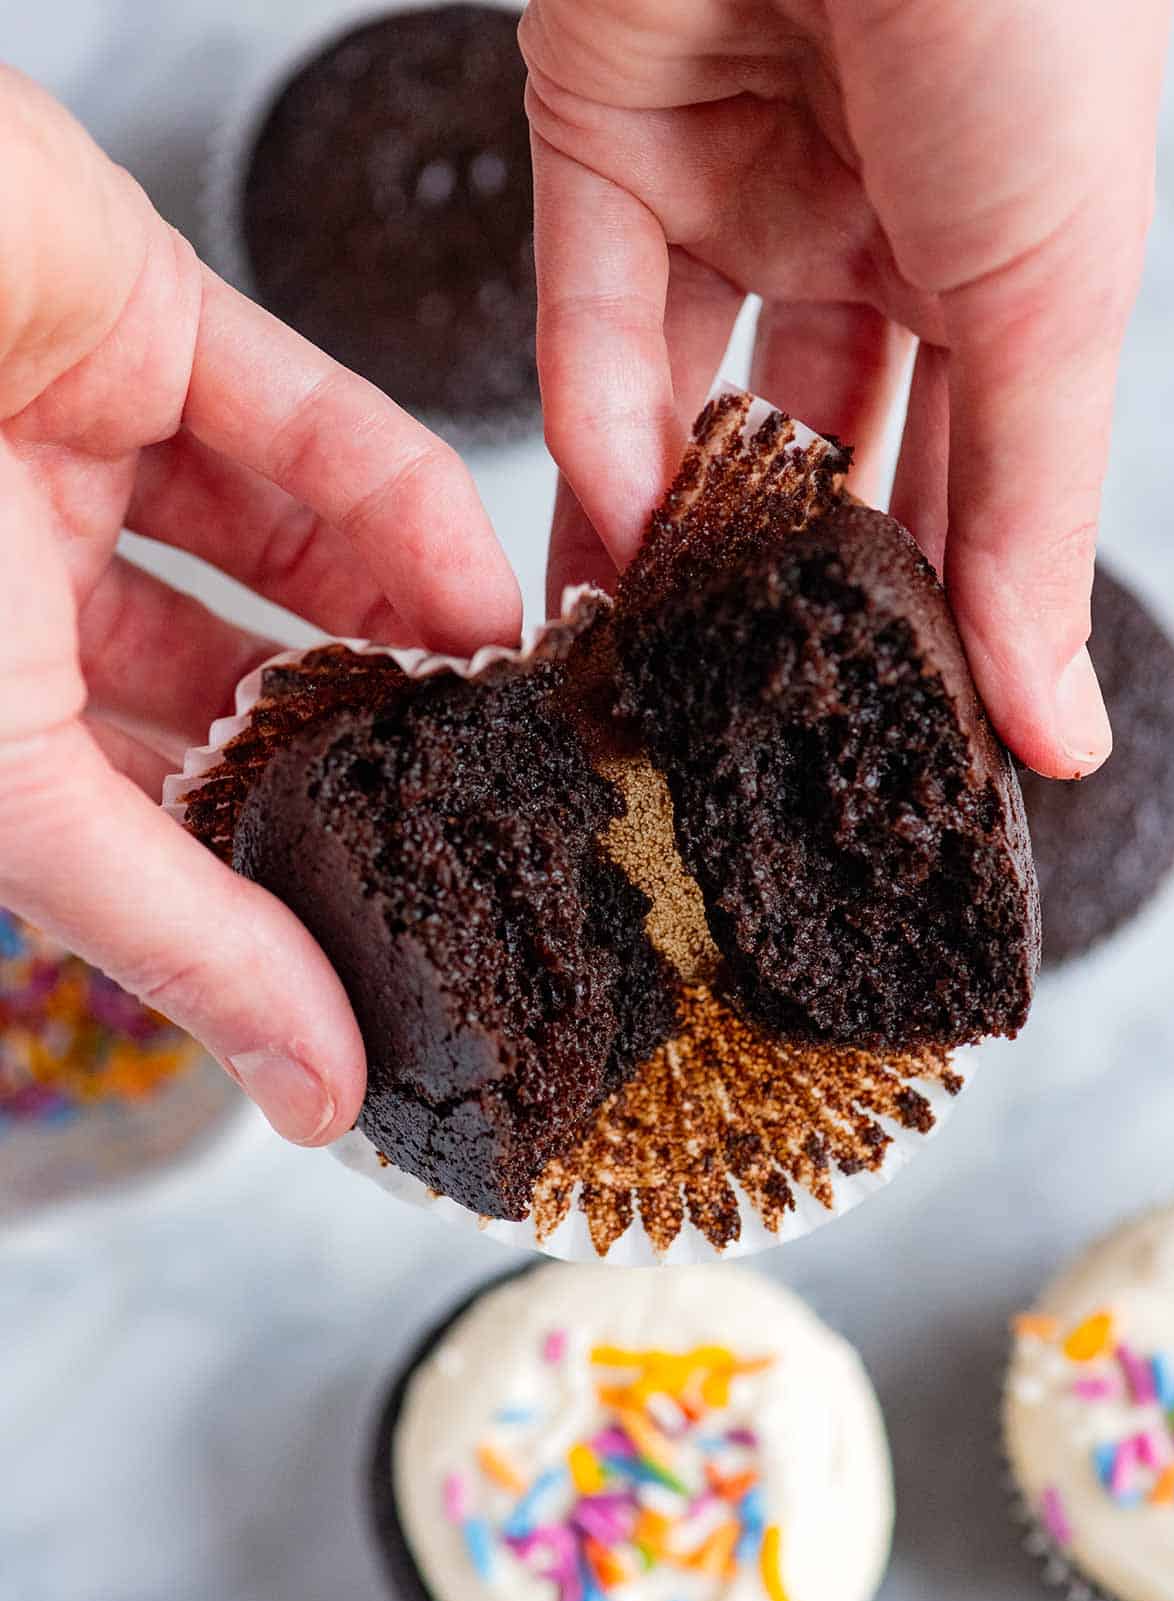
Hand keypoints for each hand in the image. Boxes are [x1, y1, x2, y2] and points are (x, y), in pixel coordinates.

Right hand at [0, 70, 520, 1143]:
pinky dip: (396, 502)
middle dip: (343, 758)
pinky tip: (484, 591)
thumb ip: (178, 928)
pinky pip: (302, 421)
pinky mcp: (145, 317)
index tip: (385, 961)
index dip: (253, 898)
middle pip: (217, 695)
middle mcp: (12, 580)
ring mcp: (76, 444)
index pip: (131, 832)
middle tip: (479, 827)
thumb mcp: (17, 782)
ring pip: (274, 556)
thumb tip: (315, 1092)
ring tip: (507, 719)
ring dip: (392, 629)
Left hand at [521, 0, 1170, 776]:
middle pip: (808, 456)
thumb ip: (1028, 528)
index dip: (926, 607)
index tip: (893, 735)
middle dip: (775, 581)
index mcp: (997, 261)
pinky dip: (594, 423)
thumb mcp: (1051, 307)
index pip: (958, 476)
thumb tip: (1057, 721)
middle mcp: (864, 229)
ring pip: (681, 401)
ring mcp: (732, 182)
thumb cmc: (1026, 18)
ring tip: (645, 673)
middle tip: (742, 720)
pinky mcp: (605, 133)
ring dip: (659, 532)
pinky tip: (610, 533)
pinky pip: (591, 315)